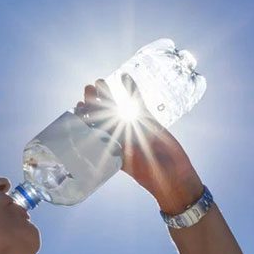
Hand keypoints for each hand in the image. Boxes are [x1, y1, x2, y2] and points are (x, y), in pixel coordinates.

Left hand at [76, 73, 203, 213]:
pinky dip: (132, 90)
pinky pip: (138, 102)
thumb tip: (107, 140)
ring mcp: (133, 126)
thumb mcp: (131, 164)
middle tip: (88, 89)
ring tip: (100, 81)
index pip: (93, 129)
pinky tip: (125, 76)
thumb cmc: (151, 175)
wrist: (175, 177)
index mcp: (110, 147)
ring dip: (109, 94)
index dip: (85, 117)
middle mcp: (119, 135)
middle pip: (102, 115)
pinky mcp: (148, 120)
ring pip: (118, 106)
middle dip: (94, 102)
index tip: (78, 107)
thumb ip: (120, 150)